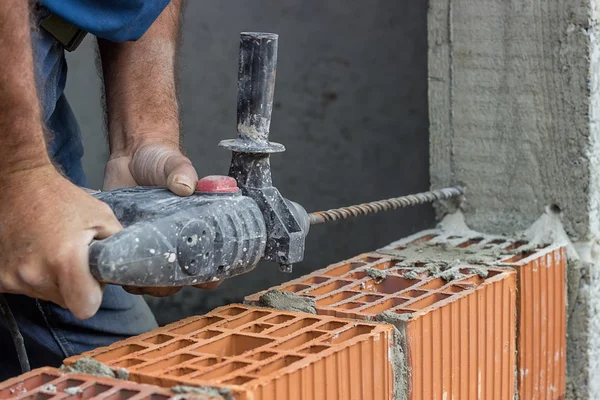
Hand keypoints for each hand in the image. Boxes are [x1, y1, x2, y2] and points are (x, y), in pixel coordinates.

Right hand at [0, 164, 121, 318]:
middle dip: (74, 284)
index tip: (91, 278)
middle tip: (74, 257)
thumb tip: (125, 268)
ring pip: (45, 295)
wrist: (19, 184)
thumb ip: (118, 247)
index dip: (92, 294)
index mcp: (64, 261)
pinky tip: (36, 252)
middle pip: (66, 301)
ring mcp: (11, 277)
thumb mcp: (103, 217)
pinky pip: (25, 287)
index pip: (85, 307)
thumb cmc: (63, 199)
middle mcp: (34, 274)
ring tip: (53, 250)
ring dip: (53, 279)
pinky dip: (33, 275)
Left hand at [103, 139, 221, 295]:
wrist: (132, 155)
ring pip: (151, 282)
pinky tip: (117, 269)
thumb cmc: (162, 161)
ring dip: (145, 285)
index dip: (211, 276)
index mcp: (196, 231)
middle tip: (159, 276)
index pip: (212, 264)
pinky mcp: (127, 247)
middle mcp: (175, 244)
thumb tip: (185, 186)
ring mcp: (150, 248)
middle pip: (178, 281)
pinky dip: (122, 275)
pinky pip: (126, 272)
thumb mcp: (176, 165)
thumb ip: (182, 173)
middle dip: (170, 285)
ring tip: (135, 275)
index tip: (205, 277)